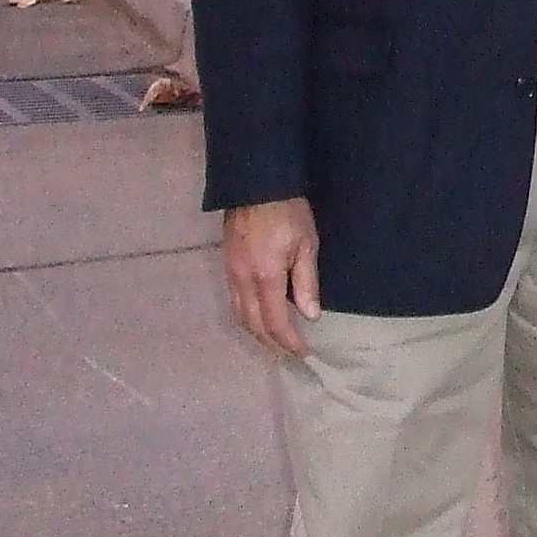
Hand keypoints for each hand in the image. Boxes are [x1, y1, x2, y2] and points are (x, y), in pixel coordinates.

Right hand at [223, 198, 321, 357]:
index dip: (289, 342)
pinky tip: (259, 315)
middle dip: (271, 343)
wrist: (256, 184)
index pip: (275, 322)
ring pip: (239, 315)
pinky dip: (247, 316)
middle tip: (290, 352)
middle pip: (252, 324)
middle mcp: (242, 280)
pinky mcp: (226, 264)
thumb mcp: (306, 244)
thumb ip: (306, 282)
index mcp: (264, 276)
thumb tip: (309, 316)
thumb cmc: (288, 212)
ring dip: (257, 332)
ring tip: (276, 340)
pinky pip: (234, 301)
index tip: (304, 352)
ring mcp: (230, 273)